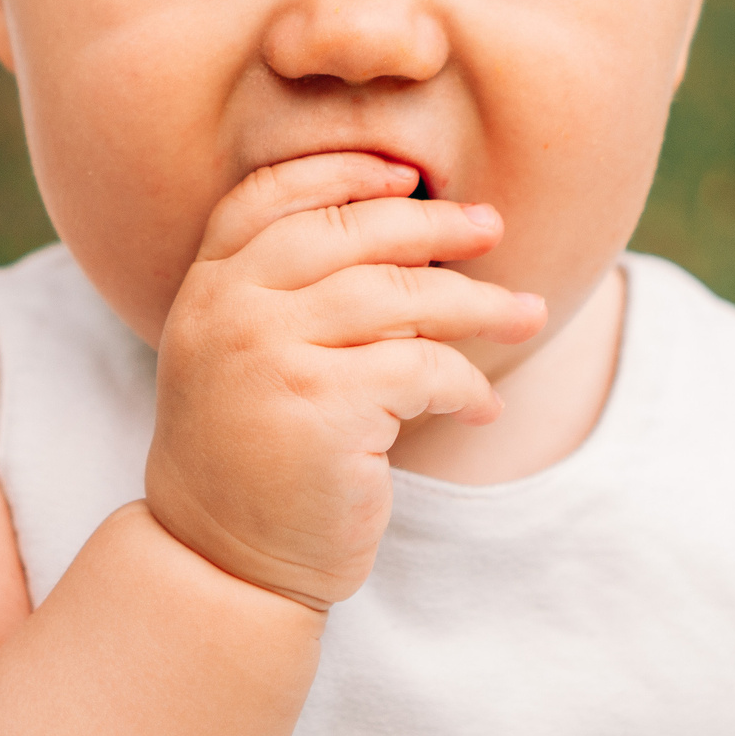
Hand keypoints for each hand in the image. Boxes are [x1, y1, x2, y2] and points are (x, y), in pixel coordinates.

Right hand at [144, 152, 545, 609]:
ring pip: (399, 295)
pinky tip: (482, 406)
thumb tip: (406, 229)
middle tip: (493, 228)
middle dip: (433, 225)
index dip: (342, 172)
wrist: (222, 564)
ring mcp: (268, 354)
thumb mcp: (244, 358)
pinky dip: (466, 384)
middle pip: (348, 233)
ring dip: (479, 304)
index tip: (406, 174)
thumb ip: (289, 295)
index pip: (269, 196)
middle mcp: (228, 309)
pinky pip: (422, 367)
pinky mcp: (320, 407)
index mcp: (206, 287)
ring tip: (528, 316)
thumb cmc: (251, 458)